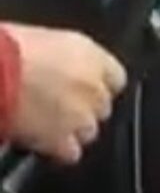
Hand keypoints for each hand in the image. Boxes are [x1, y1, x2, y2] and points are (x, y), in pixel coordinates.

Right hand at [2, 24, 125, 163]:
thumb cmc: (8, 49)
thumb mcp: (47, 39)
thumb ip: (67, 57)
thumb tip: (64, 67)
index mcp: (93, 57)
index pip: (116, 78)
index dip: (98, 85)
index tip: (84, 87)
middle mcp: (93, 87)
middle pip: (102, 106)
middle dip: (84, 107)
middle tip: (60, 105)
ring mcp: (80, 116)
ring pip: (89, 131)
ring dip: (73, 130)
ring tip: (49, 125)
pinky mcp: (60, 140)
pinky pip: (70, 153)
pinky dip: (59, 151)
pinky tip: (44, 143)